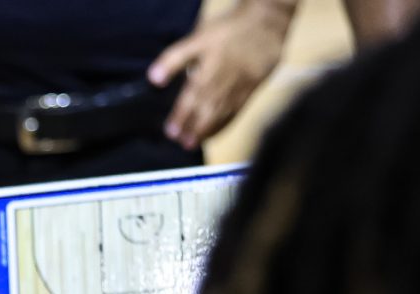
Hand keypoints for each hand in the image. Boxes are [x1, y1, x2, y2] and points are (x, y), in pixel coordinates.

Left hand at [148, 2, 295, 148]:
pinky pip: (237, 111)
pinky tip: (217, 132)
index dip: (180, 117)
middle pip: (205, 111)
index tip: (170, 132)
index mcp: (207, 72)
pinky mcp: (251, 89)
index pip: (189, 100)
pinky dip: (226, 124)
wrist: (266, 22)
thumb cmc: (229, 29)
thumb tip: (153, 79)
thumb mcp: (197, 39)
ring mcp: (239, 88)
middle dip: (193, 129)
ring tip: (195, 143)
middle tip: (183, 143)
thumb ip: (174, 59)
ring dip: (207, 130)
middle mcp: (223, 84)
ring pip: (221, 114)